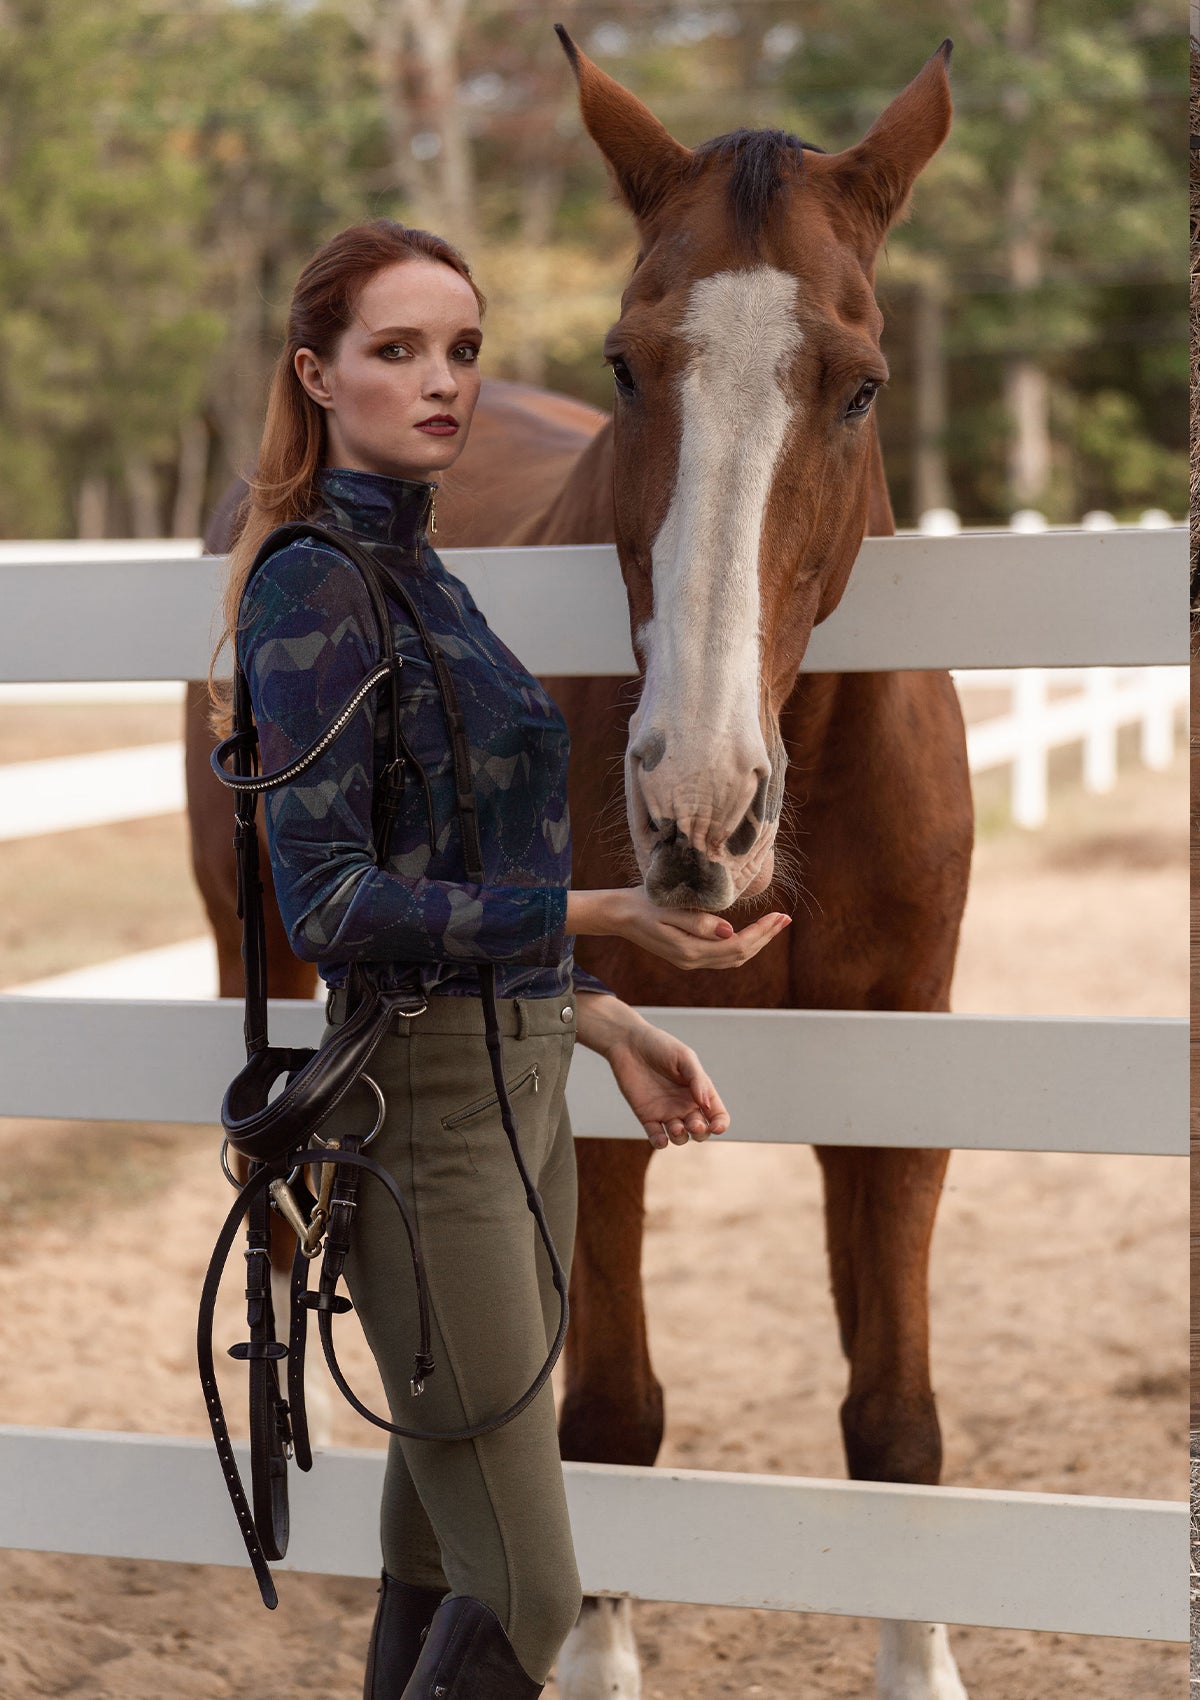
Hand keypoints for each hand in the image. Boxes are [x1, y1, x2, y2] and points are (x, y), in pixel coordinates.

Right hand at [567, 886, 789, 970]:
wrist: (618, 914)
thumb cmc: (642, 904)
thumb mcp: (669, 909)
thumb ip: (699, 922)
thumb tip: (730, 931)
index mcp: (690, 950)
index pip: (737, 945)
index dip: (762, 932)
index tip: (780, 916)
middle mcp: (693, 961)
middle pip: (740, 955)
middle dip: (765, 937)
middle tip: (786, 919)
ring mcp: (690, 961)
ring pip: (733, 959)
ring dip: (756, 943)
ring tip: (775, 925)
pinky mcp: (687, 956)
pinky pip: (722, 956)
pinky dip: (741, 945)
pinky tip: (751, 933)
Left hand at [577, 996, 729, 1148]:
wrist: (628, 1043)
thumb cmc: (660, 1045)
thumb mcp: (684, 1057)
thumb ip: (697, 1079)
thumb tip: (706, 1104)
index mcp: (699, 1091)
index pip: (717, 1115)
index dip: (720, 1124)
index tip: (715, 1126)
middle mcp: (685, 1104)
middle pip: (701, 1131)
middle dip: (701, 1133)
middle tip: (693, 1124)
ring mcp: (666, 1112)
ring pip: (680, 1137)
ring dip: (681, 1137)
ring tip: (676, 1126)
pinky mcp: (647, 1116)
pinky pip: (656, 1137)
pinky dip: (660, 1143)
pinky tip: (661, 1139)